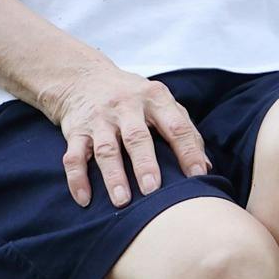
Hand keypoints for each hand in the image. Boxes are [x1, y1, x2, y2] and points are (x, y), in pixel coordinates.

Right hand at [43, 57, 211, 208]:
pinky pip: (73, 157)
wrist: (84, 77)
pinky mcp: (76, 131)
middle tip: (153, 190)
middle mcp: (126, 106)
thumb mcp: (160, 102)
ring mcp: (99, 119)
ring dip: (113, 176)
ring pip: (106, 149)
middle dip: (145, 164)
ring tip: (122, 201)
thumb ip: (184, 130)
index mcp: (154, 98)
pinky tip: (84, 199)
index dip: (188, 151)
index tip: (197, 177)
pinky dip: (77, 179)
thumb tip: (205, 167)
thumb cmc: (133, 97)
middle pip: (137, 137)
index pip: (176, 126)